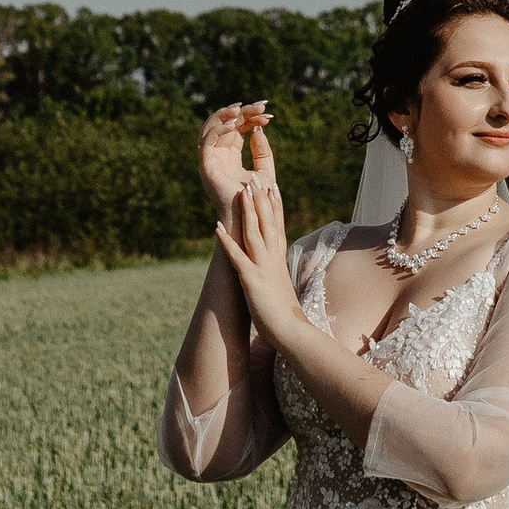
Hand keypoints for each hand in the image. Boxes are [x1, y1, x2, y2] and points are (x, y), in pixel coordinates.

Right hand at [198, 101, 274, 215]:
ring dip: (225, 115)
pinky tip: (234, 123)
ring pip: (210, 129)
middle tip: (260, 106)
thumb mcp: (265, 172)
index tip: (268, 113)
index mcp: (230, 156)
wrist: (250, 219)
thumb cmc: (257, 201)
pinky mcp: (206, 167)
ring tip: (242, 109)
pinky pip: (206, 142)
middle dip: (242, 112)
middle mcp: (218, 156)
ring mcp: (210, 161)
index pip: (237, 129)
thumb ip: (262, 152)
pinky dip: (217, 129)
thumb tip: (258, 130)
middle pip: (225, 125)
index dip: (250, 118)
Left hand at [214, 166, 301, 338]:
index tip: (273, 186)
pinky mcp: (252, 280)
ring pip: (254, 233)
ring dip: (247, 211)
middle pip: (267, 222)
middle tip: (256, 177)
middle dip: (261, 199)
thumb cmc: (286, 314)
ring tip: (241, 191)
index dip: (275, 205)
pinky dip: (226, 241)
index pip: (278, 225)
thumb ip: (275, 273)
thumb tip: (271, 268)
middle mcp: (273, 258)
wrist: (292, 331)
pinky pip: (237, 256)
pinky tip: (216, 227)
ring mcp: (263, 267)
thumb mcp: (280, 286)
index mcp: (279, 258)